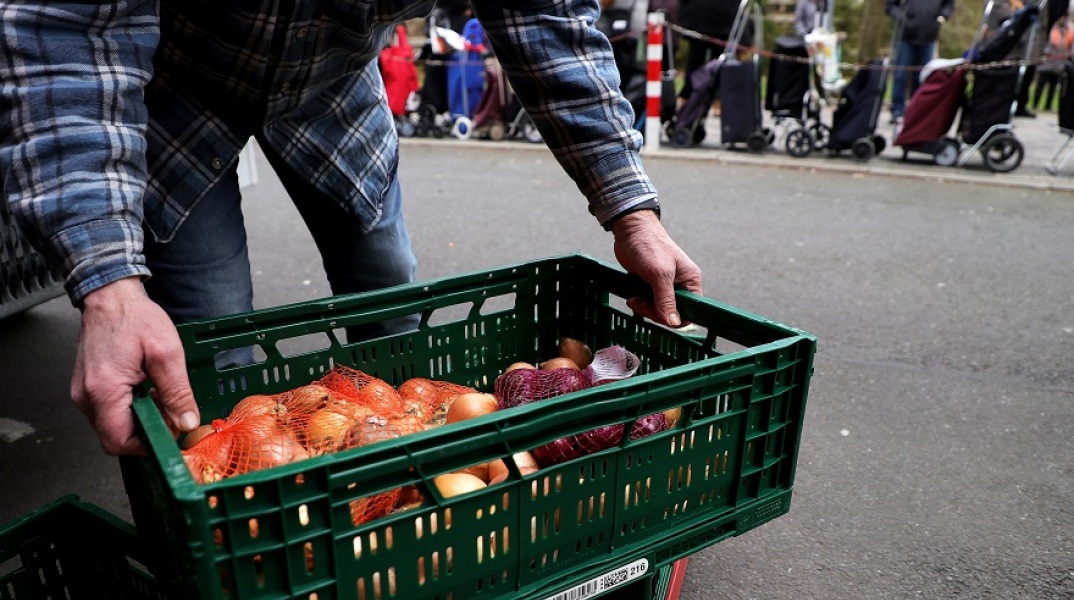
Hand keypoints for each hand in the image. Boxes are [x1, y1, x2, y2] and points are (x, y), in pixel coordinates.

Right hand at [72, 277, 198, 454]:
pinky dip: (130, 408)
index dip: (147, 444)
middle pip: (115, 437)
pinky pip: (109, 412)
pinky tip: (145, 388)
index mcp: (104, 389)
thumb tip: (186, 422)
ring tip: (157, 392)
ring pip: (113, 426)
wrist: (111, 297)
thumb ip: (178, 392)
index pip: (118, 441)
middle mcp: (86, 396)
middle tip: (168, 408)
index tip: (170, 431)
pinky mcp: (87, 389)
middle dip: (147, 429)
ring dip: (140, 418)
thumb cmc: (135, 318)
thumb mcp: (167, 353)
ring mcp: (83, 393)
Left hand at [610, 210, 702, 326]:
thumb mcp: (660, 273)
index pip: (690, 311)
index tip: (660, 315)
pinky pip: (648, 303)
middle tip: (642, 303)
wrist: (630, 230)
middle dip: (656, 312)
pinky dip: (640, 304)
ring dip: (645, 308)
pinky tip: (633, 297)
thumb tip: (673, 322)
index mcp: (690, 281)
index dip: (675, 318)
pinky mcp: (651, 285)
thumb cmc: (649, 243)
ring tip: (635, 298)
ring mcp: (665, 286)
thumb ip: (666, 299)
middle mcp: (680, 285)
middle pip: (672, 313)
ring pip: (659, 310)